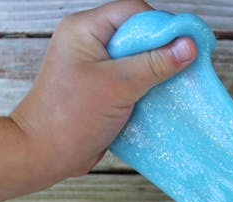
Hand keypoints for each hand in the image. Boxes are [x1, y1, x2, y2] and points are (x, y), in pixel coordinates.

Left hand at [10, 0, 196, 179]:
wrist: (44, 155)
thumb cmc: (70, 116)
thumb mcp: (118, 85)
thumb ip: (155, 64)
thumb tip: (188, 46)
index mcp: (85, 29)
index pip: (133, 12)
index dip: (162, 26)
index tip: (187, 45)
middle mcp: (90, 43)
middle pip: (138, 35)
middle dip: (162, 50)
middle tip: (185, 66)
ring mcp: (95, 68)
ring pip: (137, 60)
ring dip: (157, 72)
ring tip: (176, 85)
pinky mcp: (102, 90)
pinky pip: (132, 81)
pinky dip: (148, 89)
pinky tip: (162, 99)